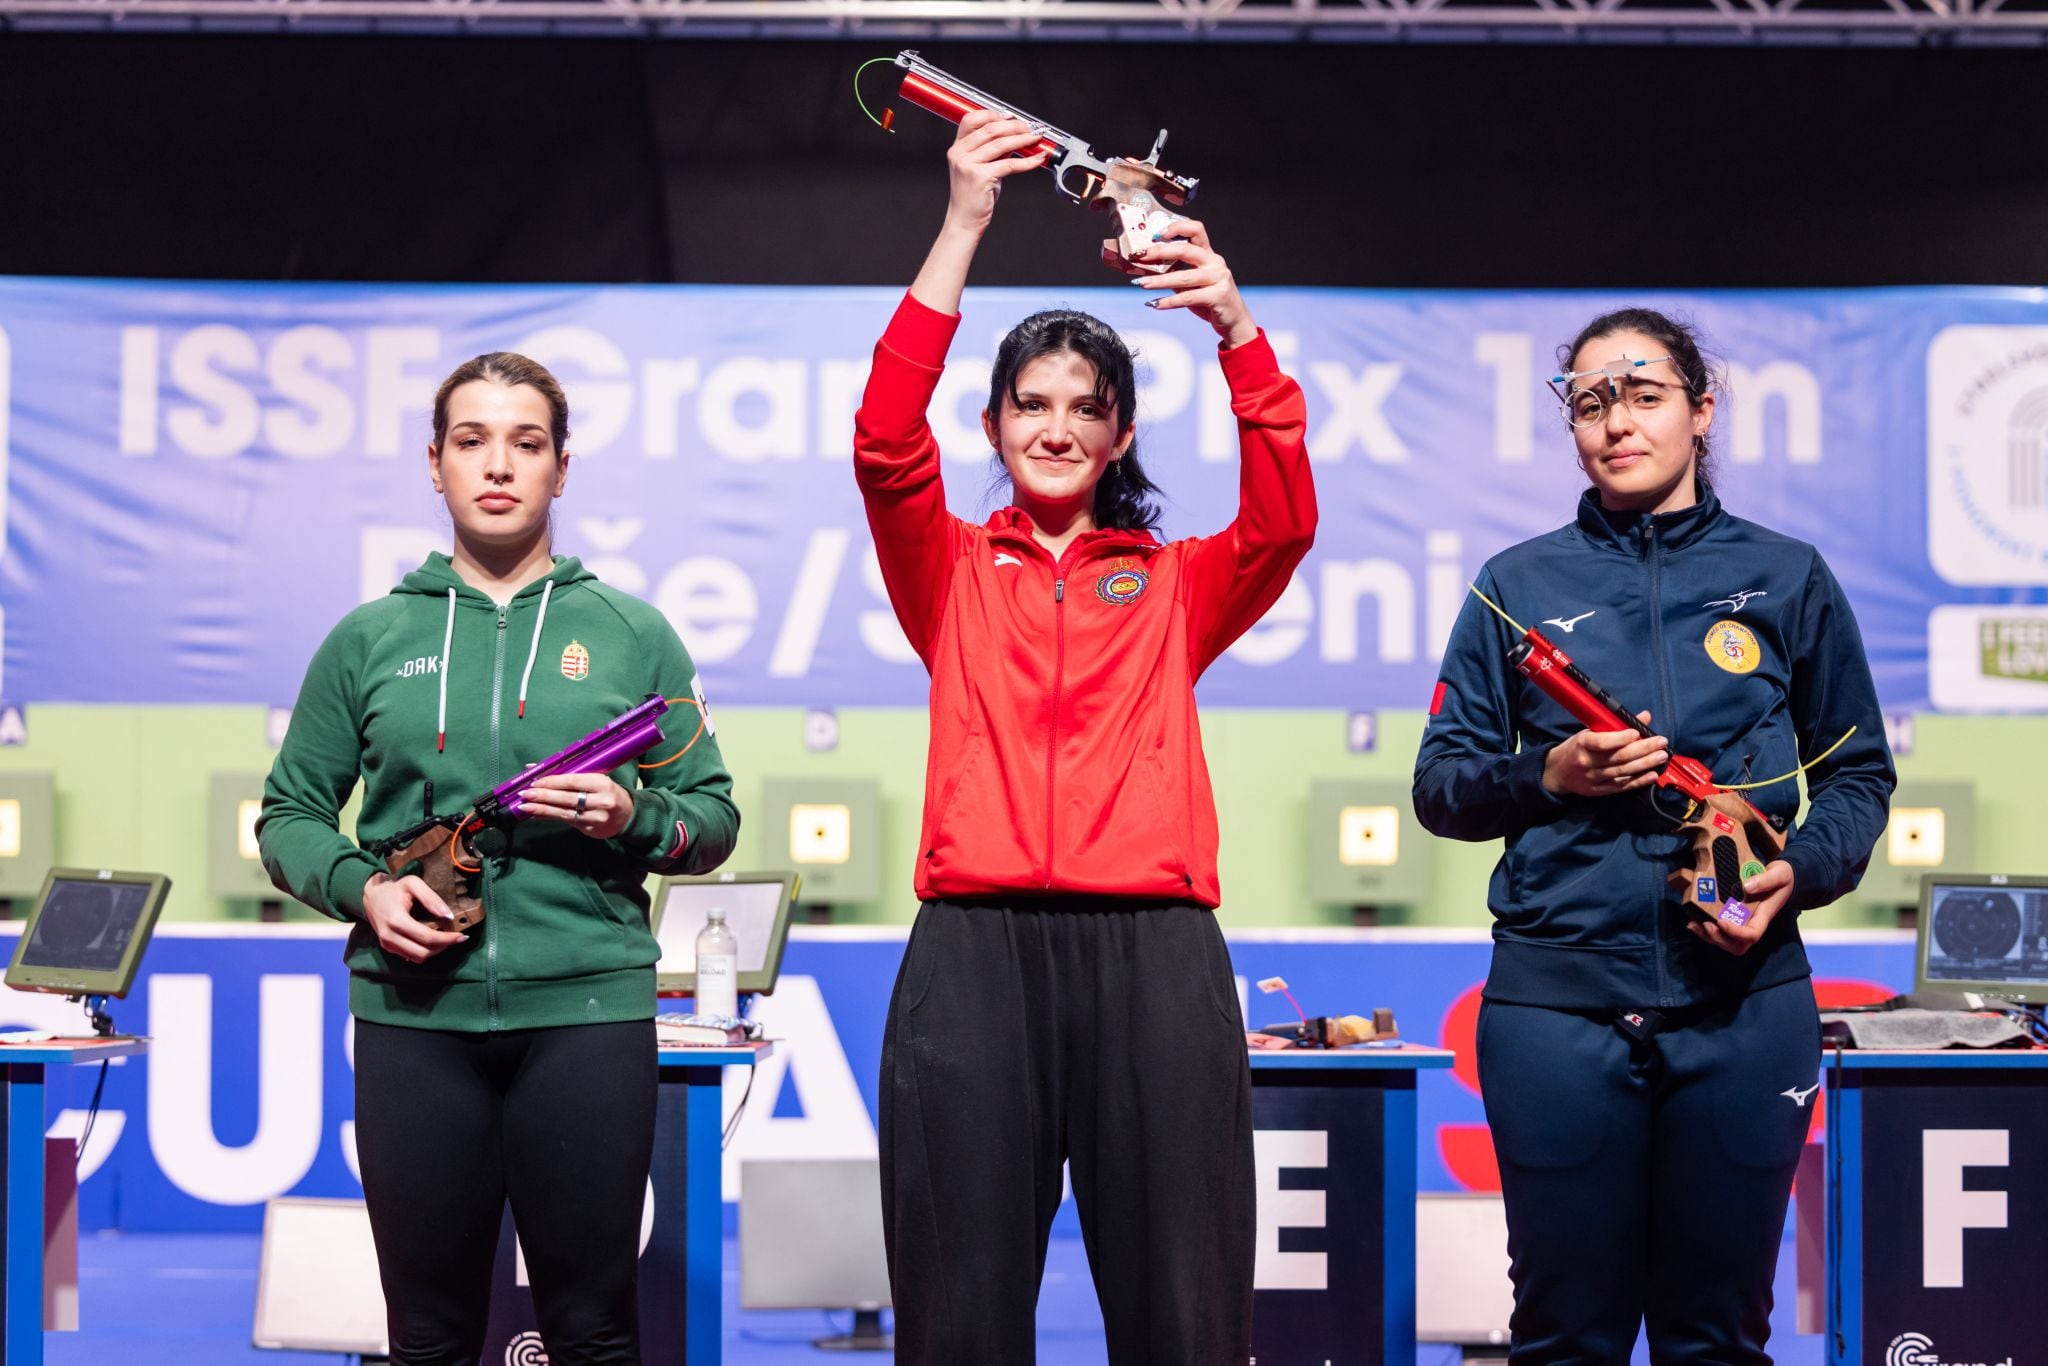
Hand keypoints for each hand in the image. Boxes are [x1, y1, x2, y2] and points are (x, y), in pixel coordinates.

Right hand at [361, 872, 465, 963]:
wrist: (369, 895)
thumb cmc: (393, 888)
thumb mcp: (413, 884)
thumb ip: (431, 898)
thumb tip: (448, 916)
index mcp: (397, 920)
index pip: (427, 938)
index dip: (447, 939)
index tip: (463, 936)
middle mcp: (390, 936)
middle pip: (423, 952)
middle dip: (443, 947)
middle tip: (456, 938)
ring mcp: (387, 944)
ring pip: (417, 957)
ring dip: (434, 951)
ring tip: (445, 939)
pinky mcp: (387, 947)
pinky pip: (410, 956)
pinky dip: (424, 952)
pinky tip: (432, 941)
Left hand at [518, 773, 635, 839]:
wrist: (626, 815)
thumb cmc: (606, 792)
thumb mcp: (594, 779)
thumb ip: (568, 775)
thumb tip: (536, 769)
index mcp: (601, 783)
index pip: (573, 781)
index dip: (553, 782)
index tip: (535, 782)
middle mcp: (600, 800)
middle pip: (567, 798)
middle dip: (543, 796)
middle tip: (525, 794)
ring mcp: (595, 817)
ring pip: (564, 812)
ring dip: (542, 809)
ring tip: (525, 807)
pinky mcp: (590, 830)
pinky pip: (565, 821)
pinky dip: (549, 817)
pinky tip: (536, 815)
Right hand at [942, 111, 1049, 238]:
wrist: (965, 221)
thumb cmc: (973, 197)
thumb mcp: (981, 169)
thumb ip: (993, 152)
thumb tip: (1015, 137)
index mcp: (957, 148)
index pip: (972, 120)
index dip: (993, 114)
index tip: (1011, 117)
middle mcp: (959, 154)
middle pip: (990, 129)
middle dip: (1014, 126)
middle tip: (1029, 128)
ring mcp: (968, 165)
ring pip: (1001, 144)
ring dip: (1022, 139)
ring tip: (1035, 139)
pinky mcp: (980, 177)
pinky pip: (1009, 164)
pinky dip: (1027, 161)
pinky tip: (1037, 159)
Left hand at [1127, 218, 1258, 348]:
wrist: (1234, 321)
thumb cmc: (1209, 300)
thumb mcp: (1192, 283)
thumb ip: (1175, 273)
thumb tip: (1146, 268)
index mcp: (1209, 254)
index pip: (1196, 230)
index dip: (1176, 228)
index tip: (1156, 234)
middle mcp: (1215, 262)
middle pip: (1185, 250)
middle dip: (1160, 252)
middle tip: (1141, 257)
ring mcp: (1219, 278)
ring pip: (1183, 276)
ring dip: (1159, 280)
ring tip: (1141, 283)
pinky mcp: (1218, 296)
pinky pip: (1188, 297)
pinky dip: (1169, 301)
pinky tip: (1155, 304)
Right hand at [1541, 710, 1667, 796]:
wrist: (1557, 773)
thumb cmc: (1576, 748)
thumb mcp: (1589, 732)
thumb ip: (1617, 726)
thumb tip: (1644, 717)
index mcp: (1582, 744)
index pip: (1602, 742)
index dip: (1621, 738)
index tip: (1637, 732)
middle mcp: (1587, 762)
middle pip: (1619, 757)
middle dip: (1643, 749)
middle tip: (1661, 743)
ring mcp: (1593, 778)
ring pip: (1623, 772)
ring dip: (1645, 764)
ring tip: (1661, 756)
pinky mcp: (1599, 791)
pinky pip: (1622, 786)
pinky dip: (1638, 781)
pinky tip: (1652, 775)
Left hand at [1687, 859, 1794, 956]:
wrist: (1783, 877)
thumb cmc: (1783, 878)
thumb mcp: (1779, 874)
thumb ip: (1765, 880)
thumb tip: (1746, 887)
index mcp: (1763, 917)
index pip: (1751, 935)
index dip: (1736, 933)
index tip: (1721, 921)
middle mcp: (1752, 923)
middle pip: (1737, 945)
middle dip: (1719, 939)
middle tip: (1705, 924)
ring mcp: (1742, 922)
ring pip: (1726, 941)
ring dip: (1708, 937)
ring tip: (1693, 924)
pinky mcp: (1733, 917)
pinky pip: (1719, 930)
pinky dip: (1705, 929)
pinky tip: (1693, 920)